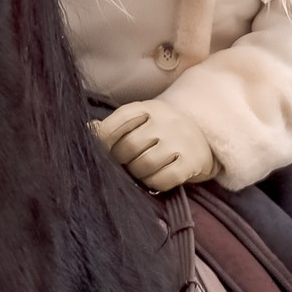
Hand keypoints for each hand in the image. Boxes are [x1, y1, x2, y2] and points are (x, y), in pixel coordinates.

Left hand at [91, 101, 216, 192]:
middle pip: (128, 147)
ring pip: (144, 165)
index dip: (103, 140)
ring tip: (141, 170)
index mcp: (148, 108)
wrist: (202, 140)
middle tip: (126, 163)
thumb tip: (88, 128)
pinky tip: (156, 177)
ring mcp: (180, 140)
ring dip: (138, 173)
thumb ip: (116, 126)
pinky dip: (154, 183)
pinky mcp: (192, 161)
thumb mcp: (140, 121)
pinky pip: (162, 179)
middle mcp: (165, 120)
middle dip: (121, 160)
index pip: (117, 122)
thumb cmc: (161, 132)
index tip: (101, 151)